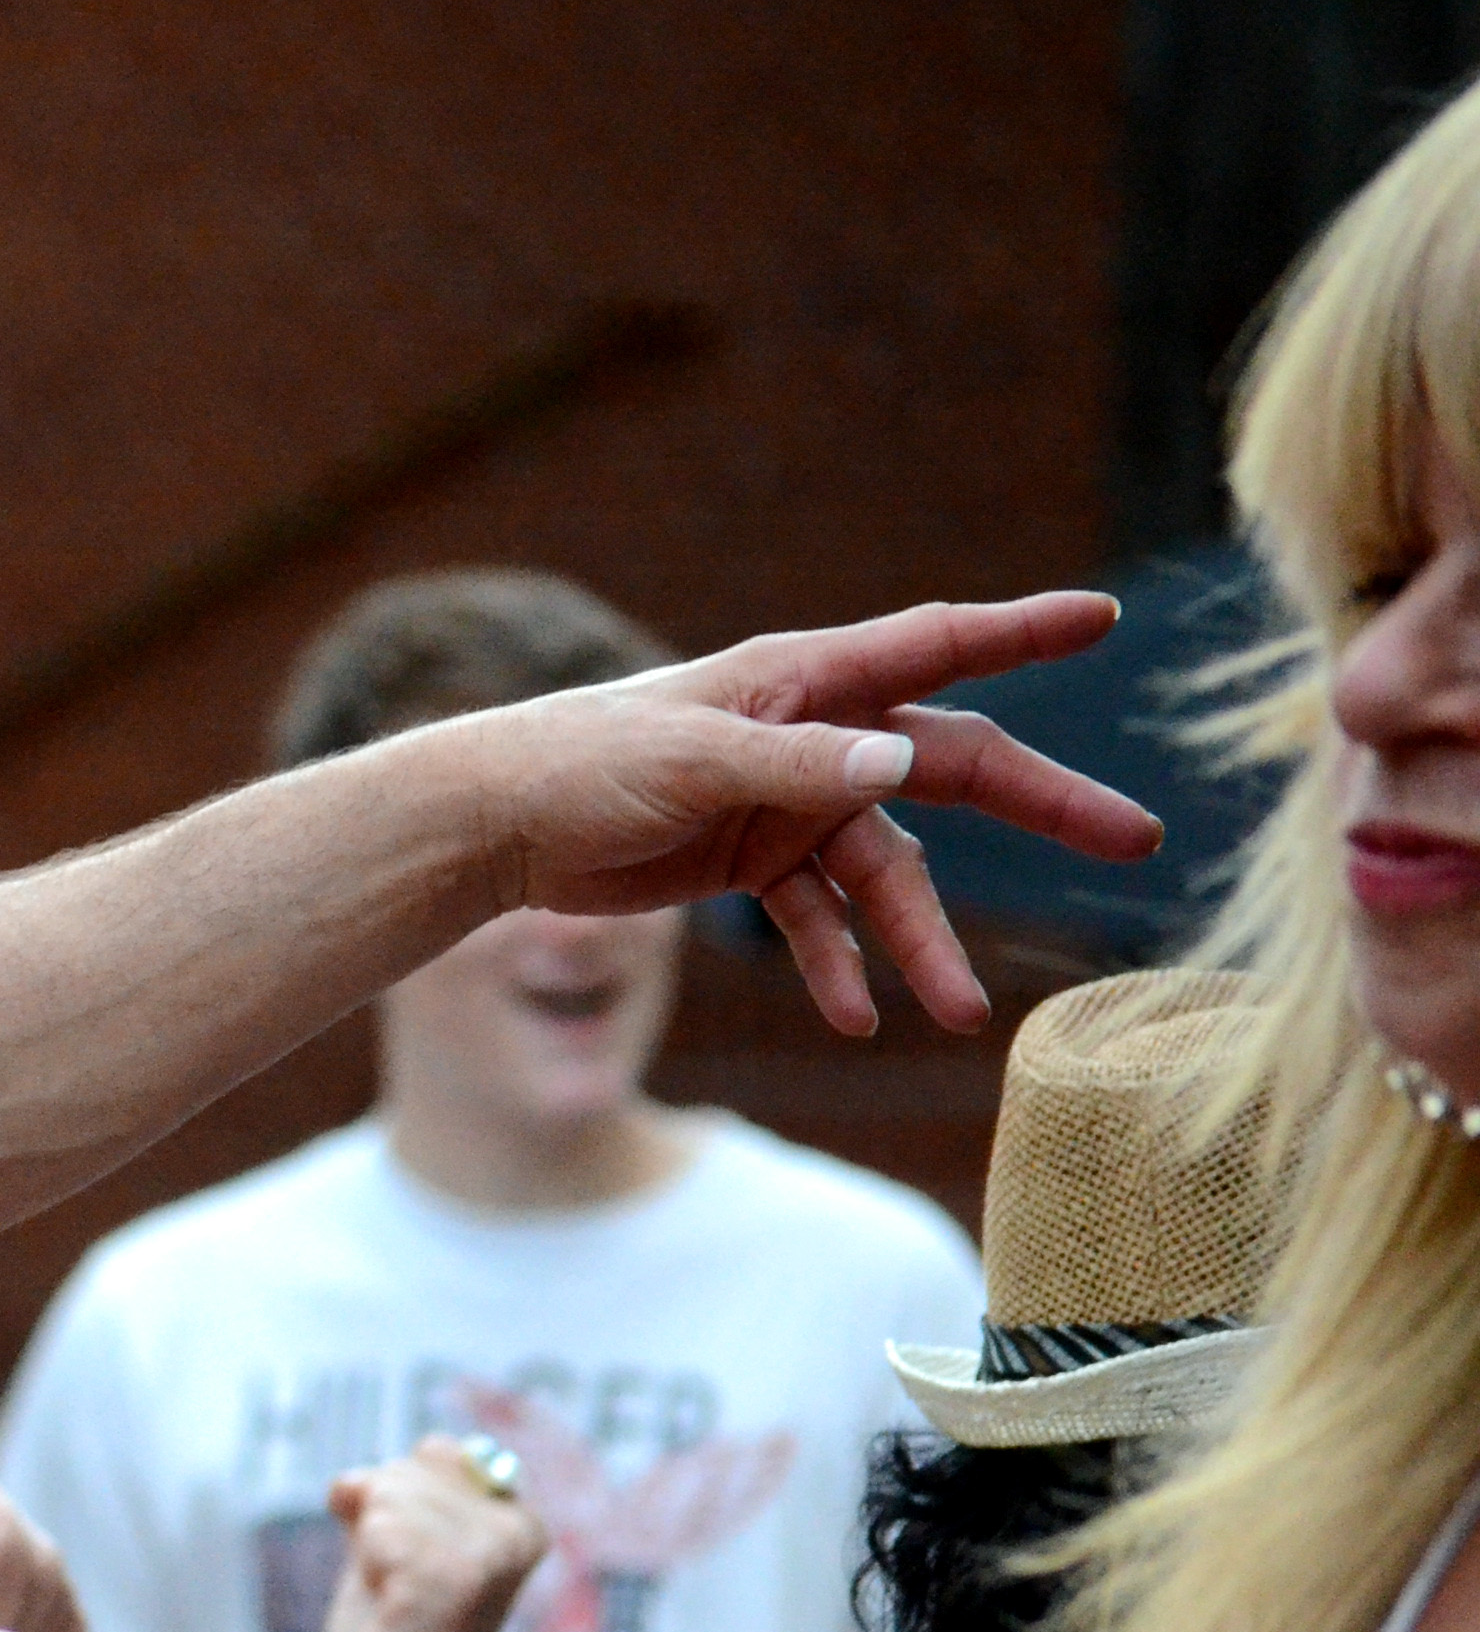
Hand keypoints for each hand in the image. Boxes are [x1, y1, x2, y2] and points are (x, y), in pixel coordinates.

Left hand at [318, 1440, 550, 1631]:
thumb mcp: (397, 1548)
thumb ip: (406, 1496)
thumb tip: (405, 1456)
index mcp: (524, 1523)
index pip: (436, 1452)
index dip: (393, 1503)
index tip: (411, 1568)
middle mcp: (522, 1533)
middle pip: (407, 1466)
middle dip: (376, 1523)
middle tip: (399, 1591)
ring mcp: (492, 1555)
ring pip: (385, 1490)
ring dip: (368, 1550)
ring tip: (397, 1604)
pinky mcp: (450, 1581)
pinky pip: (374, 1524)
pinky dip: (364, 1565)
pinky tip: (392, 1610)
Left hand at [469, 592, 1152, 1031]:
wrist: (496, 824)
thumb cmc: (582, 762)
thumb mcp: (691, 760)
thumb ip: (795, 763)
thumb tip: (903, 760)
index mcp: (803, 680)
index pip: (935, 646)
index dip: (1020, 632)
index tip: (1102, 616)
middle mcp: (813, 736)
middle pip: (955, 769)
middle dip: (1043, 805)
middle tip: (1136, 840)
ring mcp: (791, 803)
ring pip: (890, 872)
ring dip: (921, 941)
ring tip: (957, 1013)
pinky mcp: (754, 864)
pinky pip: (819, 920)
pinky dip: (838, 964)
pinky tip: (853, 1015)